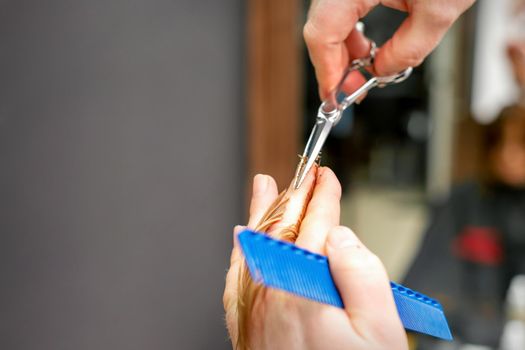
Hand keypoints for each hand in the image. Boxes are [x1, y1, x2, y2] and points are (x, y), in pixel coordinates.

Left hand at [224, 168, 407, 349]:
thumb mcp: (378, 330)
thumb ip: (362, 276)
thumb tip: (341, 237)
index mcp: (305, 286)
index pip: (316, 225)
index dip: (324, 196)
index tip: (327, 178)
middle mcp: (273, 291)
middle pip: (286, 226)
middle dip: (298, 194)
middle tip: (306, 173)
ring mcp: (255, 306)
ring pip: (258, 242)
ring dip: (265, 210)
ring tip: (266, 186)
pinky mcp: (246, 322)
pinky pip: (238, 272)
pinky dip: (243, 247)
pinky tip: (244, 232)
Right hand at [304, 0, 474, 99]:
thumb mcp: (438, 11)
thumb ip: (407, 50)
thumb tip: (382, 72)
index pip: (322, 33)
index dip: (326, 71)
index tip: (334, 97)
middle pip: (321, 27)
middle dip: (335, 64)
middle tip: (351, 90)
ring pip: (328, 19)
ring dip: (342, 50)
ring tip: (364, 69)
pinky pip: (340, 8)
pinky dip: (350, 32)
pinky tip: (365, 48)